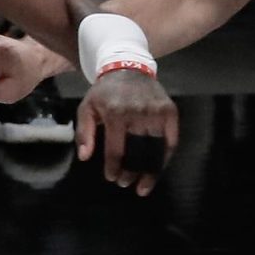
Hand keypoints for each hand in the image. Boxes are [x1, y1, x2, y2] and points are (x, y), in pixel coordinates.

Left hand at [77, 70, 178, 194]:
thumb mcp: (87, 107)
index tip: (112, 178)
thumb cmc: (105, 92)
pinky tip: (158, 168)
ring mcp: (157, 112)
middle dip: (131, 173)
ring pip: (156, 151)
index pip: (116, 150)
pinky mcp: (170, 111)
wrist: (128, 67)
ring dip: (150, 172)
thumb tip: (85, 157)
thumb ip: (84, 132)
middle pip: (138, 154)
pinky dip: (165, 158)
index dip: (114, 168)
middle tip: (125, 183)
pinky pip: (171, 141)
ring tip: (144, 186)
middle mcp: (138, 113)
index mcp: (116, 114)